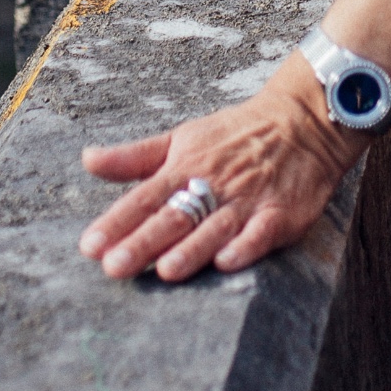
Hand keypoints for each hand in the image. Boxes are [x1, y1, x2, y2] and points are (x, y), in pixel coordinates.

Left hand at [78, 56, 358, 282]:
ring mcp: (248, 199)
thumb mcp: (182, 138)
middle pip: (175, 216)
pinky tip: (228, 260)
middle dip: (144, 241)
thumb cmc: (234, 136)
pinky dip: (246, 245)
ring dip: (192, 249)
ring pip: (215, 227)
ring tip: (165, 270)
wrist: (303, 120)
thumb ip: (135, 157)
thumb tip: (87, 160)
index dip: (117, 221)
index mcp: (186, 166)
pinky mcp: (281, 212)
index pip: (145, 197)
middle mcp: (214, 184)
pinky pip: (262, 230)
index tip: (89, 246)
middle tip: (114, 267)